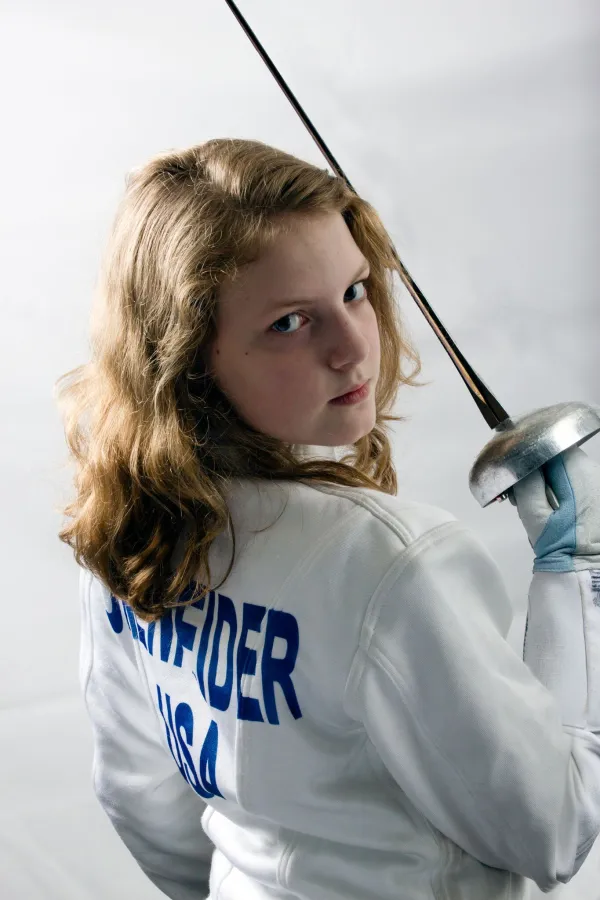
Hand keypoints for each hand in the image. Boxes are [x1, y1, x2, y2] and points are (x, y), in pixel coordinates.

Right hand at [510, 446, 599, 572]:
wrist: (589, 575)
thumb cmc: (559, 545)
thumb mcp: (534, 513)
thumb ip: (526, 481)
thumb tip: (521, 461)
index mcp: (578, 470)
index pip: (549, 444)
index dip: (528, 455)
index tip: (514, 474)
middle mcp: (594, 471)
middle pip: (558, 456)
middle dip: (537, 469)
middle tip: (518, 494)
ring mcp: (599, 485)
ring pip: (567, 470)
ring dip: (549, 480)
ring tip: (535, 505)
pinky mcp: (599, 498)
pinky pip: (576, 483)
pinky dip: (562, 490)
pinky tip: (553, 511)